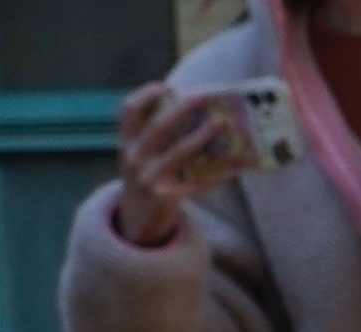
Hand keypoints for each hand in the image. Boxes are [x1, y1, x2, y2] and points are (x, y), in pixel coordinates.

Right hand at [110, 81, 251, 235]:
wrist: (138, 217)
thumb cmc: (147, 174)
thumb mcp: (141, 153)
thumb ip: (155, 134)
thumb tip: (191, 110)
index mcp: (126, 142)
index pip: (129, 110)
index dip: (146, 94)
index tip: (167, 86)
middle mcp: (134, 158)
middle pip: (158, 127)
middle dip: (181, 109)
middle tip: (203, 97)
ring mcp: (149, 179)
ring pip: (180, 152)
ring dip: (202, 135)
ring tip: (222, 123)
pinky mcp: (167, 197)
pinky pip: (197, 182)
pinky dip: (216, 173)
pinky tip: (233, 166)